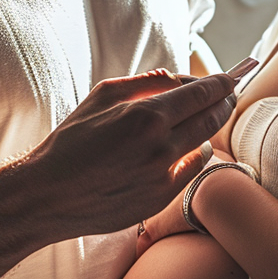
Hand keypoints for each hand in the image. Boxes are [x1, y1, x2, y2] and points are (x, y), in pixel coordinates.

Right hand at [34, 70, 236, 238]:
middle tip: (227, 95)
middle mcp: (160, 146)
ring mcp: (162, 176)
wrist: (48, 194)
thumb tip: (175, 79)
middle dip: (223, 103)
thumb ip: (143, 83)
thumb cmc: (71, 140)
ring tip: (201, 119)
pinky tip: (185, 148)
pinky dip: (192, 156)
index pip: (201, 93)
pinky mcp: (160, 199)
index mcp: (146, 115)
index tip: (229, 78)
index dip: (220, 83)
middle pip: (211, 118)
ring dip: (207, 129)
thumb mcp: (102, 96)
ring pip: (204, 146)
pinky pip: (190, 172)